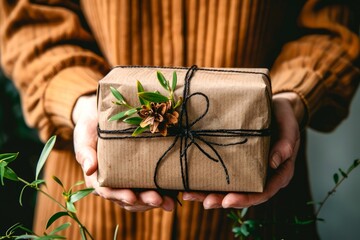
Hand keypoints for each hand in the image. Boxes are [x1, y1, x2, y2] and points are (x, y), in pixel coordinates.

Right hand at [72, 94, 174, 211]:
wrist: (102, 116)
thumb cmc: (91, 126)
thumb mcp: (84, 134)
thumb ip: (84, 151)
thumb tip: (89, 169)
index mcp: (97, 178)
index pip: (108, 191)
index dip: (120, 196)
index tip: (132, 197)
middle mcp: (113, 183)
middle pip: (127, 199)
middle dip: (143, 202)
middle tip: (158, 200)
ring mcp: (127, 181)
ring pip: (140, 198)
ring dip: (154, 202)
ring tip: (169, 203)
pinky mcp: (140, 175)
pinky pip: (150, 188)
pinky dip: (162, 193)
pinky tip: (174, 195)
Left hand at [182, 92, 304, 208]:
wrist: (275, 108)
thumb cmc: (284, 118)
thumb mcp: (289, 127)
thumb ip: (286, 143)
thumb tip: (274, 162)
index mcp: (278, 174)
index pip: (263, 193)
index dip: (246, 200)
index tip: (228, 201)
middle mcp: (262, 177)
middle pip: (242, 195)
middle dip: (222, 200)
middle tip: (205, 202)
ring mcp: (247, 171)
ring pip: (229, 189)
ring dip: (209, 194)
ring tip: (190, 195)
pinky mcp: (235, 162)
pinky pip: (221, 175)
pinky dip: (206, 180)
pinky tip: (190, 181)